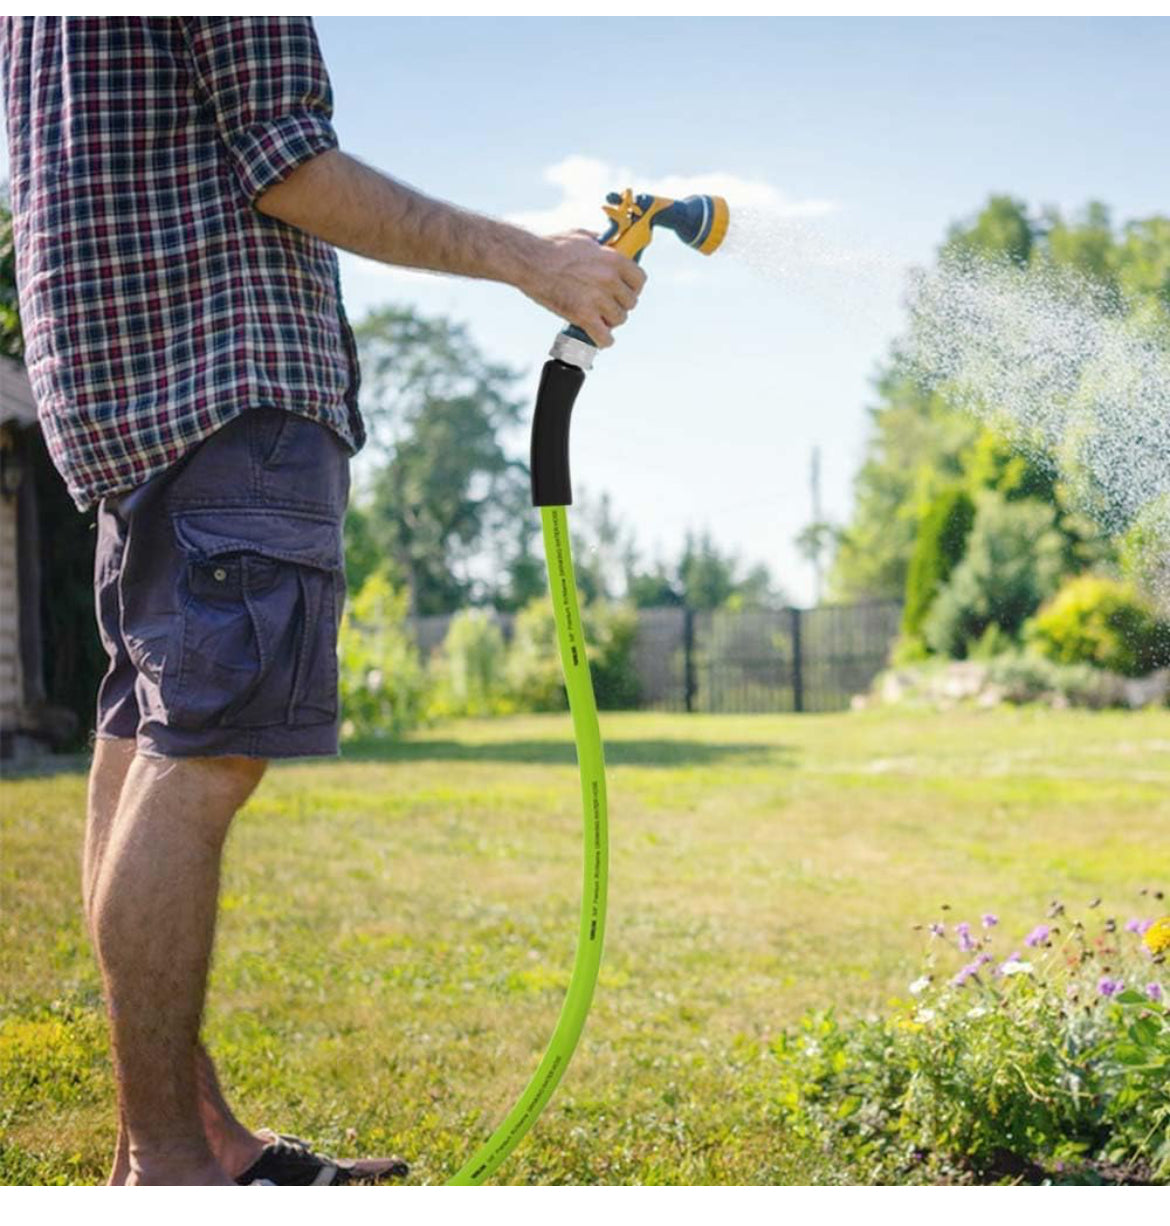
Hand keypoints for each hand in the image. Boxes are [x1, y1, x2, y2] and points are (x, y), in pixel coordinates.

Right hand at [523, 231, 646, 347]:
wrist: (530, 261)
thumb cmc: (553, 246)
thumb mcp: (583, 236)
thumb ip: (600, 244)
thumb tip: (608, 243)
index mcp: (613, 259)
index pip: (639, 280)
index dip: (633, 287)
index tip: (624, 290)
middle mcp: (610, 280)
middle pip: (630, 302)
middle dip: (619, 304)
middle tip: (607, 305)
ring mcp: (597, 299)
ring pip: (619, 319)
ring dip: (610, 321)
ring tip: (599, 318)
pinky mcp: (583, 316)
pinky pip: (604, 337)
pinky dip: (603, 340)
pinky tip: (598, 336)